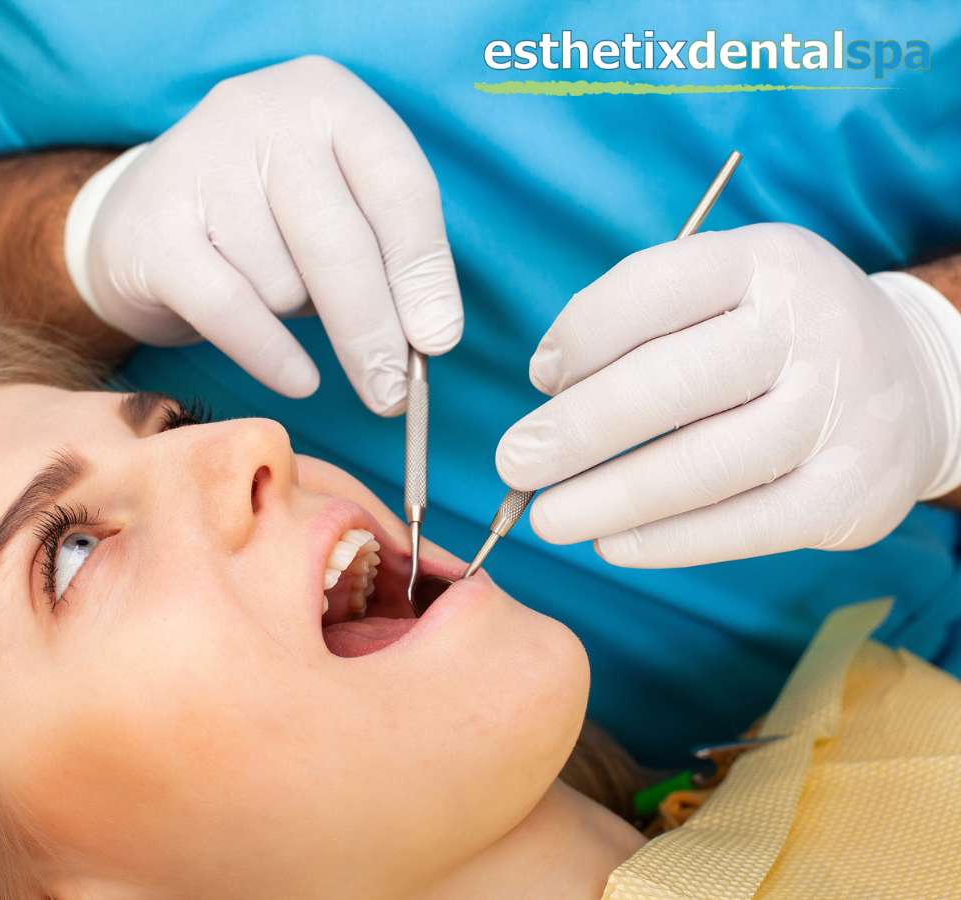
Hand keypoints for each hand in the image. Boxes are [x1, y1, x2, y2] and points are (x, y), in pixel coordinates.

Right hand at [64, 55, 462, 414]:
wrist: (141, 221)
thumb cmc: (268, 222)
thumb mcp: (340, 213)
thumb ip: (390, 260)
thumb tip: (430, 338)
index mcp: (330, 98)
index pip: (400, 191)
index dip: (424, 275)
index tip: (438, 342)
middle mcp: (263, 112)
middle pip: (342, 244)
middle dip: (374, 333)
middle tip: (393, 395)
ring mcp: (201, 162)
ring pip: (284, 281)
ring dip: (295, 316)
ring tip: (275, 295)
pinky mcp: (154, 226)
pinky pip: (231, 310)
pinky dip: (271, 355)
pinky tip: (298, 379)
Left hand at [496, 223, 960, 566]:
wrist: (914, 380)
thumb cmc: (777, 336)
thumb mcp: (727, 289)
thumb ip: (642, 320)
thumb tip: (551, 383)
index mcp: (765, 263)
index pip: (655, 288)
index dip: (582, 335)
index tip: (538, 378)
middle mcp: (810, 329)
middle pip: (672, 384)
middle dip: (577, 431)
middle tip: (515, 463)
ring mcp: (838, 413)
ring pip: (703, 465)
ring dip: (609, 499)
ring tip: (547, 517)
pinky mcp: (851, 493)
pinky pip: (742, 526)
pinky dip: (666, 541)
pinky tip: (613, 544)